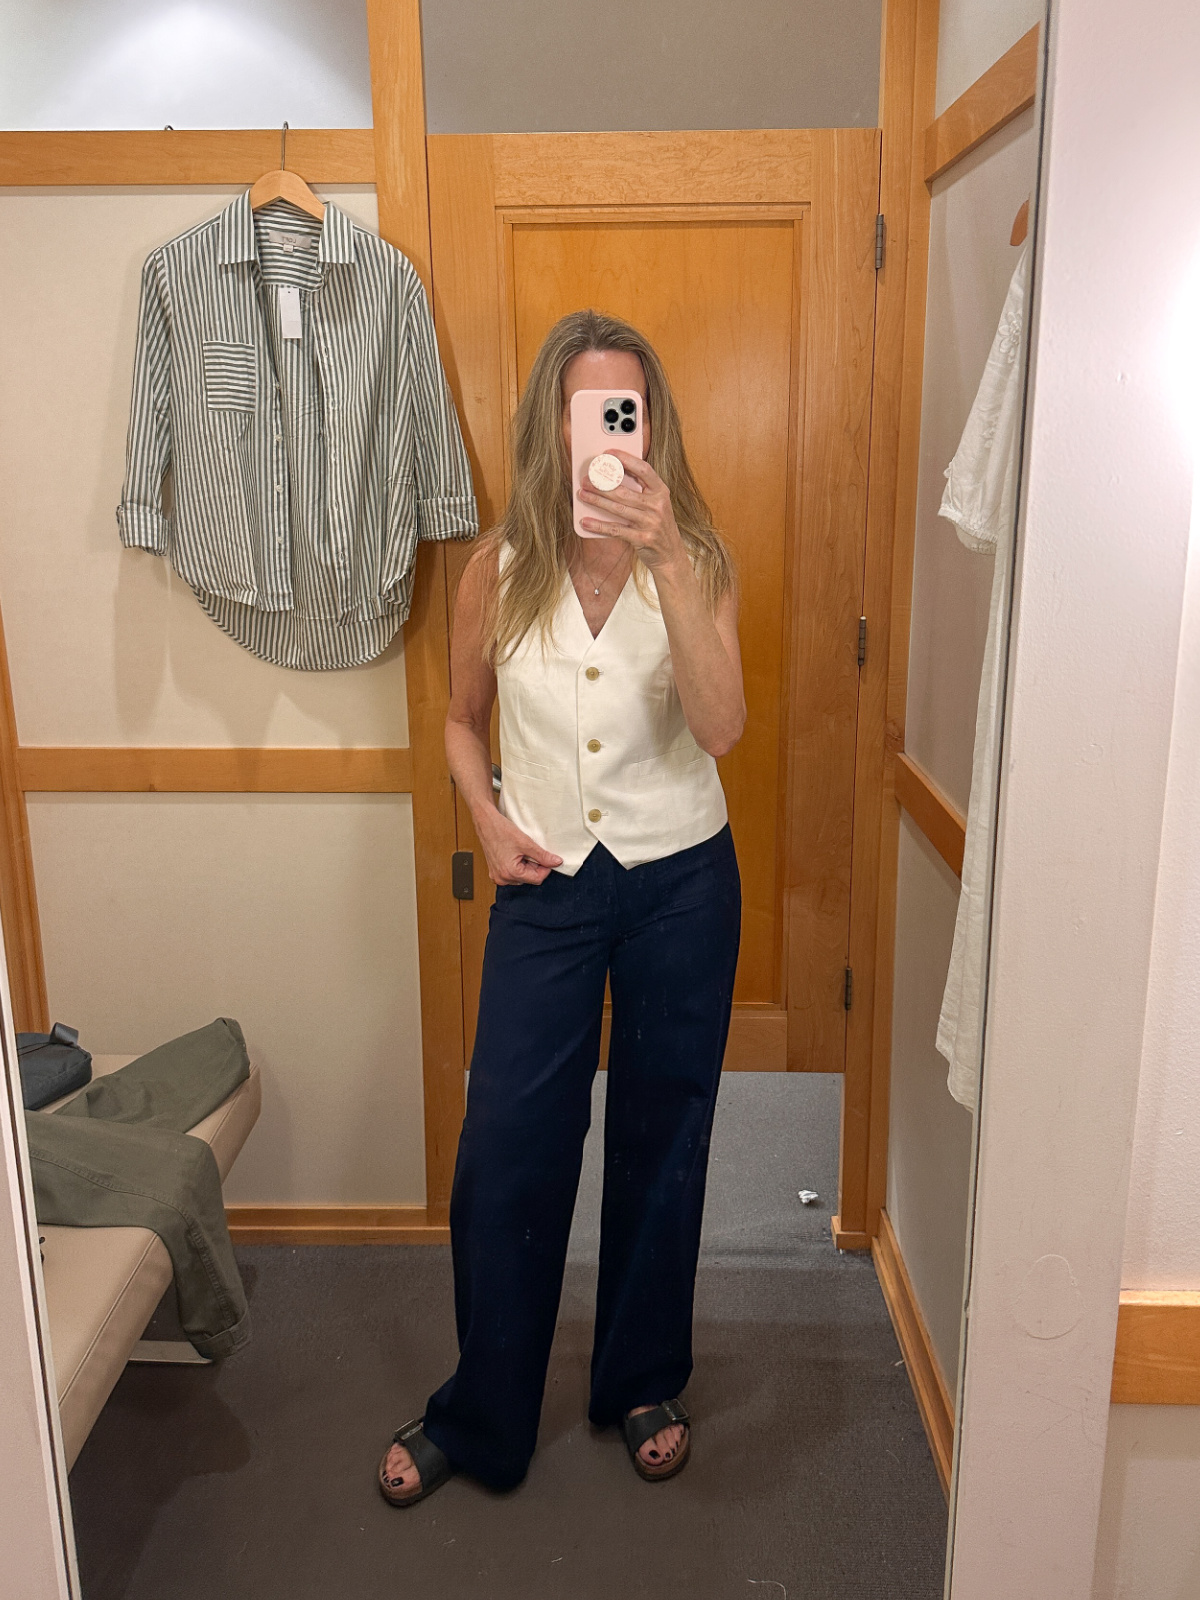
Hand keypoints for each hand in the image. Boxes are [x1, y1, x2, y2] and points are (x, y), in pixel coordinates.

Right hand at [474, 805, 562, 885]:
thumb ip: (543, 856)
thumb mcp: (527, 843)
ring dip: (526, 865)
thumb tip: (557, 862)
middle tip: (529, 851)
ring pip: (522, 876)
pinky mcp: (495, 872)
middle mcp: (502, 878)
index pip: (538, 879)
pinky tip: (514, 854)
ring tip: (520, 851)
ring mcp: (497, 876)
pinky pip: (513, 873)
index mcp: (510, 873)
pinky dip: (517, 865)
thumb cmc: (502, 831)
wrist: (486, 823)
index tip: (546, 857)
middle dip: (534, 866)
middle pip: (529, 878)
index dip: (545, 868)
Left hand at [576, 452, 687, 574]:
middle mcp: (657, 506)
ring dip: (597, 500)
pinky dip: (598, 526)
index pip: (644, 470)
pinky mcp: (642, 539)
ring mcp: (650, 523)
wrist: (671, 555)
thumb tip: (614, 477)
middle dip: (602, 484)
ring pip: (618, 508)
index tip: (609, 453)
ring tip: (582, 494)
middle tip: (586, 479)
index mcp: (661, 492)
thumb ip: (642, 491)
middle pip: (624, 491)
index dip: (626, 459)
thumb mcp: (657, 504)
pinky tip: (586, 522)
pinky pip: (616, 530)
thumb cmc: (659, 526)